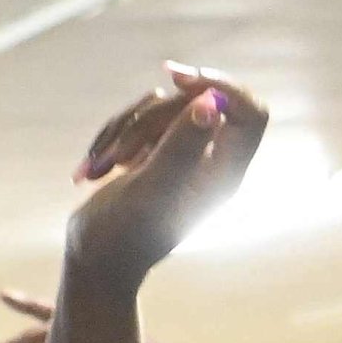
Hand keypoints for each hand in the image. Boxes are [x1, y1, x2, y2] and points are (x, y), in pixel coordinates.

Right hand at [62, 66, 269, 292]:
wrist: (92, 263)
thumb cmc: (121, 237)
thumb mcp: (150, 192)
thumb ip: (181, 148)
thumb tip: (212, 103)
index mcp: (224, 174)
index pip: (250, 112)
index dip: (221, 86)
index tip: (176, 79)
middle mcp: (210, 162)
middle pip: (194, 104)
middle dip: (148, 121)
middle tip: (120, 158)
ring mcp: (182, 156)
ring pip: (162, 107)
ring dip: (124, 130)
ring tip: (102, 167)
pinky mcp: (156, 154)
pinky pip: (141, 119)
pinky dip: (114, 136)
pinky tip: (96, 167)